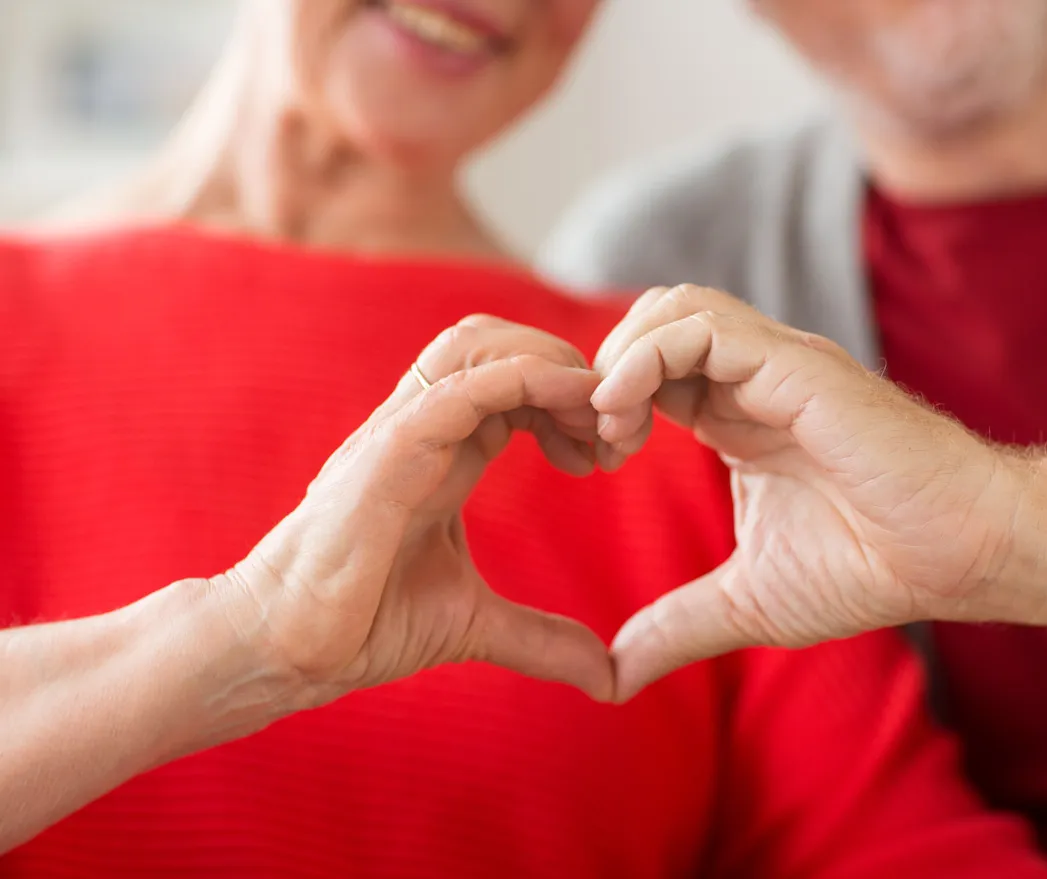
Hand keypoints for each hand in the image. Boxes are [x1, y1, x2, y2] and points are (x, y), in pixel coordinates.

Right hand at [216, 316, 615, 705]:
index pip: (512, 381)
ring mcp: (402, 432)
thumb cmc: (362, 623)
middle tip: (614, 429)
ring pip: (479, 344)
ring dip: (552, 364)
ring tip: (597, 417)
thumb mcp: (474, 623)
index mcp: (443, 451)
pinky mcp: (389, 452)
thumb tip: (606, 677)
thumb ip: (540, 638)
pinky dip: (527, 380)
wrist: (285, 648)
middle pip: (498, 342)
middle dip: (568, 367)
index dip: (569, 398)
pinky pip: (462, 387)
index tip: (609, 451)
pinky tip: (573, 409)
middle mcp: (423, 429)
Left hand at [592, 285, 1019, 700]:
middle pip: (652, 322)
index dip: (608, 401)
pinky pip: (704, 328)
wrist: (962, 555)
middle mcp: (753, 378)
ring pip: (674, 308)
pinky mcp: (799, 365)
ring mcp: (777, 364)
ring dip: (622, 357)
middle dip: (604, 371)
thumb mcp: (747, 603)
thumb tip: (614, 677)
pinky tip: (628, 413)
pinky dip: (647, 356)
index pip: (651, 369)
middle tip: (595, 441)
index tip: (592, 460)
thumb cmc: (873, 567)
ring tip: (610, 426)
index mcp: (737, 415)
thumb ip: (676, 627)